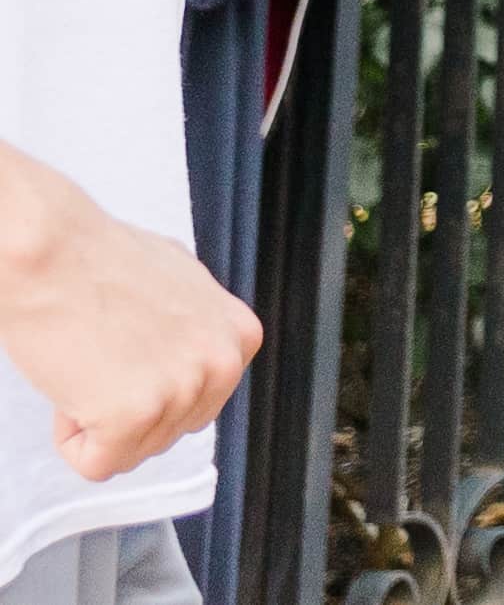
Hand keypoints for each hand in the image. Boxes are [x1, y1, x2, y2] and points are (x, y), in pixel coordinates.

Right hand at [0, 147, 257, 482]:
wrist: (52, 254)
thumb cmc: (99, 263)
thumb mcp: (180, 288)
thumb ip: (195, 329)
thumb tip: (187, 350)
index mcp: (238, 337)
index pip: (197, 404)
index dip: (147, 385)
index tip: (125, 350)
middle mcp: (222, 365)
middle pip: (168, 432)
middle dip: (126, 408)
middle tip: (100, 356)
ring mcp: (182, 390)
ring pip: (132, 451)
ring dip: (98, 419)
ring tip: (87, 361)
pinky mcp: (135, 415)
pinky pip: (98, 464)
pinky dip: (72, 438)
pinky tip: (72, 384)